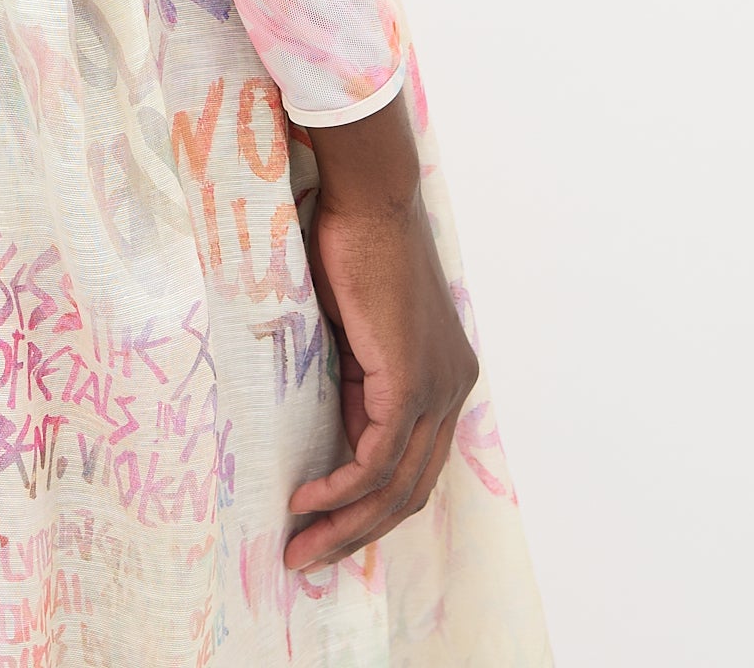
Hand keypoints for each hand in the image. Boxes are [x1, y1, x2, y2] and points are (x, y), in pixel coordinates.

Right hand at [285, 94, 477, 573]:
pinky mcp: (410, 381)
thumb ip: (353, 379)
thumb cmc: (353, 245)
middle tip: (306, 556)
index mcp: (445, 377)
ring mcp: (437, 388)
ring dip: (344, 525)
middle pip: (411, 491)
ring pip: (396, 487)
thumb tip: (329, 427)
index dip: (371, 506)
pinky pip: (377, 459)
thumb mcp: (352, 330)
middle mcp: (453, 389)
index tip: (323, 526)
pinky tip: (308, 499)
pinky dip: (341, 489)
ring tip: (300, 544)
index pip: (414, 465)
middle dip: (356, 534)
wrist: (368, 197)